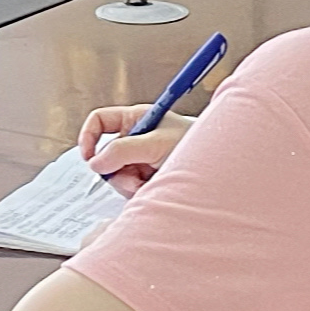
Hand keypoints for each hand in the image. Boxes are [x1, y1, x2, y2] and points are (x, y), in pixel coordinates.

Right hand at [75, 105, 190, 188]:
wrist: (220, 167)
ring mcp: (140, 159)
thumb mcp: (157, 144)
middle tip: (134, 178)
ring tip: (151, 183)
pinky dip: (139, 192)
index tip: (89, 158)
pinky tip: (155, 188)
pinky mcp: (146, 177)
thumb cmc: (195, 145)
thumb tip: (95, 162)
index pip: (100, 121)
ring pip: (117, 176)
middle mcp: (135, 138)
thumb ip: (124, 151)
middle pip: (106, 155)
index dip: (89, 137)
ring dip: (130, 184)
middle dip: (116, 171)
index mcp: (135, 118)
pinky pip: (129, 188)